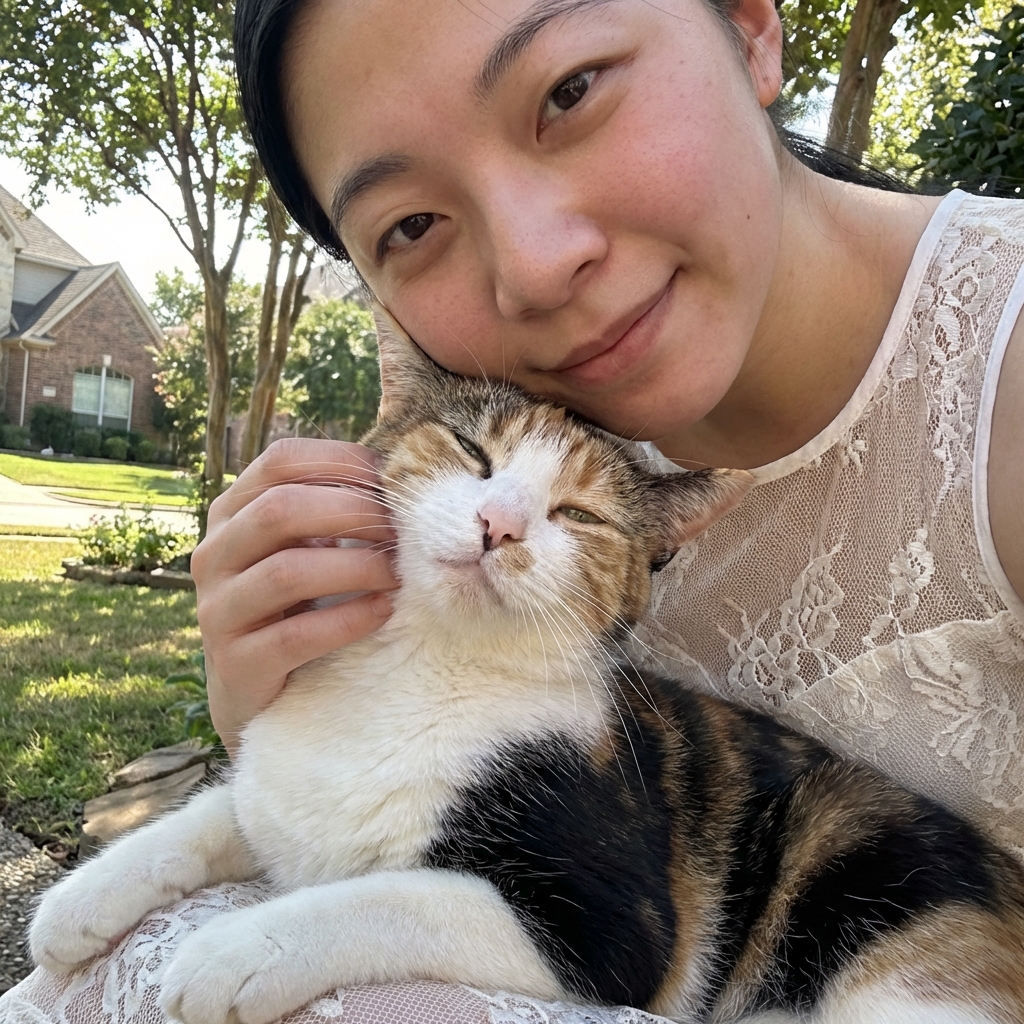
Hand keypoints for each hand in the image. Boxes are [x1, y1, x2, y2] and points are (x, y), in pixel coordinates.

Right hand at [190, 438, 398, 753]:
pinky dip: (347, 619)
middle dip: (351, 513)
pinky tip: (383, 610)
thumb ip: (331, 510)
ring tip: (397, 573)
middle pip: (278, 510)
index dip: (340, 462)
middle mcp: (215, 554)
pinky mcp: (236, 664)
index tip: (390, 481)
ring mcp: (218, 610)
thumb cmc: (296, 605)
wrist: (259, 693)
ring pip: (286, 572)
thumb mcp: (304, 548)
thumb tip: (401, 474)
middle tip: (401, 529)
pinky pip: (294, 636)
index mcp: (232, 513)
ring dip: (355, 567)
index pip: (280, 461)